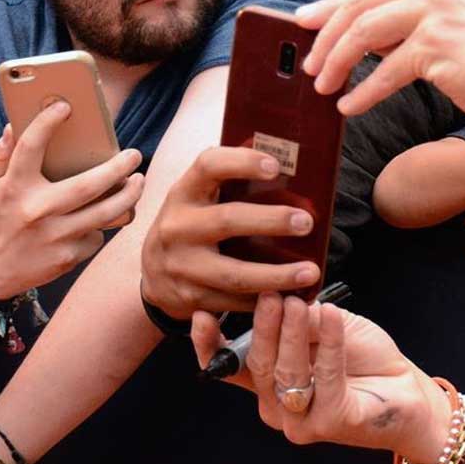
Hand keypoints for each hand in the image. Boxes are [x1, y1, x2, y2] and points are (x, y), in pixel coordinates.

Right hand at [0, 103, 143, 300]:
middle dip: (120, 167)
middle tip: (134, 155)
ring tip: (138, 181)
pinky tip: (100, 219)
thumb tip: (15, 125)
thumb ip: (3, 157)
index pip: (30, 148)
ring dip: (131, 195)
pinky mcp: (68, 256)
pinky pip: (98, 235)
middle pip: (90, 185)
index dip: (46, 124)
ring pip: (108, 213)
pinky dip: (103, 225)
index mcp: (15, 188)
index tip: (65, 107)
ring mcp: (55, 236)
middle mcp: (36, 211)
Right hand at [140, 147, 321, 317]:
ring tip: (311, 271)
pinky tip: (290, 297)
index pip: (209, 166)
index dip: (242, 162)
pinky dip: (265, 300)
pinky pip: (234, 301)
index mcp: (185, 192)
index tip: (276, 166)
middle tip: (307, 223)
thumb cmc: (192, 224)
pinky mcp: (190, 297)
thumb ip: (231, 184)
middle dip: (271, 221)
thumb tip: (292, 169)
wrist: (153, 273)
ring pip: (234, 273)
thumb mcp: (199, 199)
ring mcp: (181, 265)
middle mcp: (178, 226)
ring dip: (277, 274)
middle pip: (227, 220)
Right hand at [192, 293, 453, 463]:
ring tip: (295, 301)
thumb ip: (302, 318)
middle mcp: (276, 406)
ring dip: (291, 333)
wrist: (408, 391)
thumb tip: (280, 296)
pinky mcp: (329, 423)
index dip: (210, 344)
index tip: (201, 315)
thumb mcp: (327, 328)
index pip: (228, 366)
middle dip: (261, 326)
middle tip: (268, 294)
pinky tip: (331, 315)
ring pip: (287, 372)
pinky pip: (325, 378)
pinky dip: (328, 343)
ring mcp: (300, 421)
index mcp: (268, 381)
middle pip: (258, 364)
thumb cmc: (364, 356)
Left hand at [296, 0, 464, 125]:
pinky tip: (352, 105)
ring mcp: (438, 9)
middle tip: (309, 60)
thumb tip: (368, 40)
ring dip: (338, 62)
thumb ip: (420, 20)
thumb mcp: (463, 21)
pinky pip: (385, 70)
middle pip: (363, 4)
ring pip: (365, 32)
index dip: (336, 6)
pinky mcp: (436, 44)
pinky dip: (363, 91)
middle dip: (326, 35)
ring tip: (325, 85)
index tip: (309, 20)